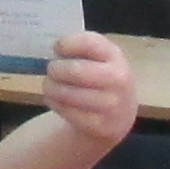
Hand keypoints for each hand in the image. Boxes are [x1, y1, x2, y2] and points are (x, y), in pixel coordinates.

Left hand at [37, 27, 136, 148]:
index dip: (67, 44)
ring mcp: (111, 104)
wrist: (120, 113)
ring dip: (50, 88)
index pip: (88, 43)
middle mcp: (118, 79)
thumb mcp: (100, 57)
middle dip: (55, 69)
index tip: (57, 48)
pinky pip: (66, 111)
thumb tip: (56, 48)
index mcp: (115, 55)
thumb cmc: (102, 76)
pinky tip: (55, 99)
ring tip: (50, 85)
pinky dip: (55, 103)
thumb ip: (81, 48)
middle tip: (51, 70)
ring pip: (67, 94)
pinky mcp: (99, 125)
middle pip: (75, 71)